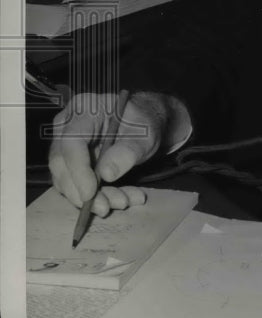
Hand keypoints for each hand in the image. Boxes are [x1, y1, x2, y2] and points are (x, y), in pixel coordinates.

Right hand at [49, 90, 188, 215]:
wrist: (142, 124)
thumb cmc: (142, 123)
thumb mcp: (144, 135)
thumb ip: (128, 151)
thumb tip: (106, 174)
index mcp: (84, 109)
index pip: (70, 142)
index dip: (78, 170)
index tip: (91, 193)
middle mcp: (67, 126)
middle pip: (61, 164)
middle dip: (82, 191)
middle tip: (106, 208)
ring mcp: (65, 145)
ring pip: (67, 179)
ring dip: (93, 198)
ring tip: (123, 201)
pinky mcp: (70, 163)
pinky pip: (76, 185)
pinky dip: (98, 197)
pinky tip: (123, 198)